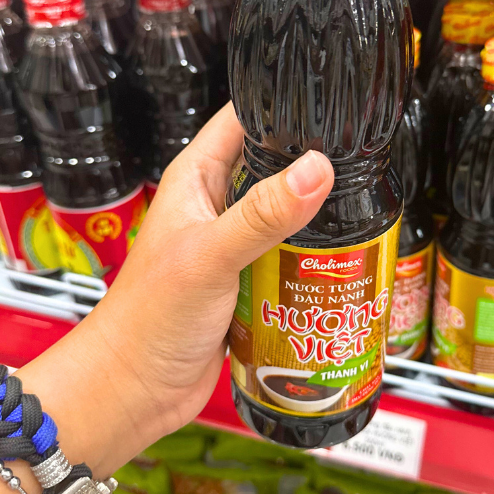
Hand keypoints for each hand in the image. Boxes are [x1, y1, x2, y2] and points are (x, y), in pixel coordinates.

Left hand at [18, 104, 333, 475]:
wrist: (136, 388)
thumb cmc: (147, 318)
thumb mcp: (210, 256)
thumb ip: (262, 214)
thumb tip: (315, 170)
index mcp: (196, 178)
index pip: (242, 119)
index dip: (280, 106)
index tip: (325, 105)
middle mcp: (216, 205)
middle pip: (273, 167)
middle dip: (310, 168)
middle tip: (355, 168)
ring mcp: (233, 242)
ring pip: (285, 215)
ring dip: (314, 219)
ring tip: (357, 216)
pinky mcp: (247, 278)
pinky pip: (287, 257)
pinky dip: (309, 259)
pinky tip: (335, 264)